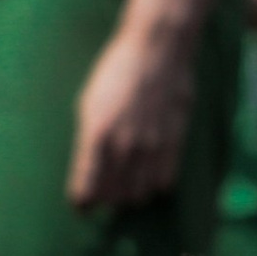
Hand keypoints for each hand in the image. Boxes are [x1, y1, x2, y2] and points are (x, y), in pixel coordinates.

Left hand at [68, 18, 192, 209]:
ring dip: (129, 195)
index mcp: (97, 135)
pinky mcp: (174, 142)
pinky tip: (146, 174)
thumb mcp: (88, 104)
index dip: (82, 203)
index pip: (86, 190)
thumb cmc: (116, 73)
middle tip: (102, 193)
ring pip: (139, 195)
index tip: (82, 205)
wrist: (157, 50)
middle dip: (105, 200)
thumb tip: (88, 173)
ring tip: (124, 184)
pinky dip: (154, 184)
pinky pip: (164, 182)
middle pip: (113, 198)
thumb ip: (88, 142)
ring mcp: (151, 146)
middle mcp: (124, 146)